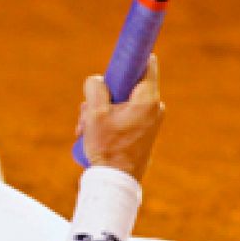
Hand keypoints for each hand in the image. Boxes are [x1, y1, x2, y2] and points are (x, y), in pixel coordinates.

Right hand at [75, 55, 164, 180]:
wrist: (116, 182)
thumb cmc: (107, 148)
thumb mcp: (94, 113)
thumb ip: (95, 88)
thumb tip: (98, 81)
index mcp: (147, 99)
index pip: (147, 63)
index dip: (131, 57)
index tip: (116, 60)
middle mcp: (154, 108)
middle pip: (127, 85)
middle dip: (103, 94)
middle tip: (87, 111)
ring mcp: (150, 121)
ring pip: (121, 102)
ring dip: (100, 111)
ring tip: (85, 129)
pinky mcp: (144, 132)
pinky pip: (124, 116)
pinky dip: (108, 121)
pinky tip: (92, 136)